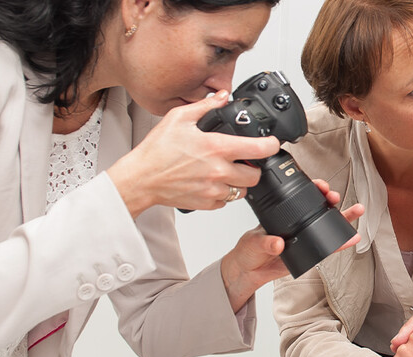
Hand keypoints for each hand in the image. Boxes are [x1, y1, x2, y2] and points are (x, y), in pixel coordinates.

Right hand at [108, 91, 281, 217]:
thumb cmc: (156, 151)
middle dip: (254, 167)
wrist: (141, 179)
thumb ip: (205, 106)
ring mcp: (214, 190)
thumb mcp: (179, 118)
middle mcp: (219, 171)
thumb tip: (222, 96)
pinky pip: (226, 201)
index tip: (272, 142)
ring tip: (226, 171)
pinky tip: (212, 182)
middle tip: (244, 160)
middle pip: (256, 175)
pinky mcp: (207, 204)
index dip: (271, 145)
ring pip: (243, 190)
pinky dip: (224, 193)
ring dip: (240, 181)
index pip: (259, 149)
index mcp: (216, 148)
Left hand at [219, 179, 364, 309]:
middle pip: (319, 207)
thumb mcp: (254, 242)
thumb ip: (267, 242)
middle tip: (334, 197)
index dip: (313, 189)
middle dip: (330, 199)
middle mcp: (297, 223)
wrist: (249, 270)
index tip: (320, 187)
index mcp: (283, 214)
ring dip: (344, 217)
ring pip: (328, 225)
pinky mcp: (310, 251)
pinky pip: (328, 246)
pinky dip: (341, 243)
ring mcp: (305, 236)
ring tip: (357, 210)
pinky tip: (352, 238)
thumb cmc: (249, 250)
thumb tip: (278, 243)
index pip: (301, 197)